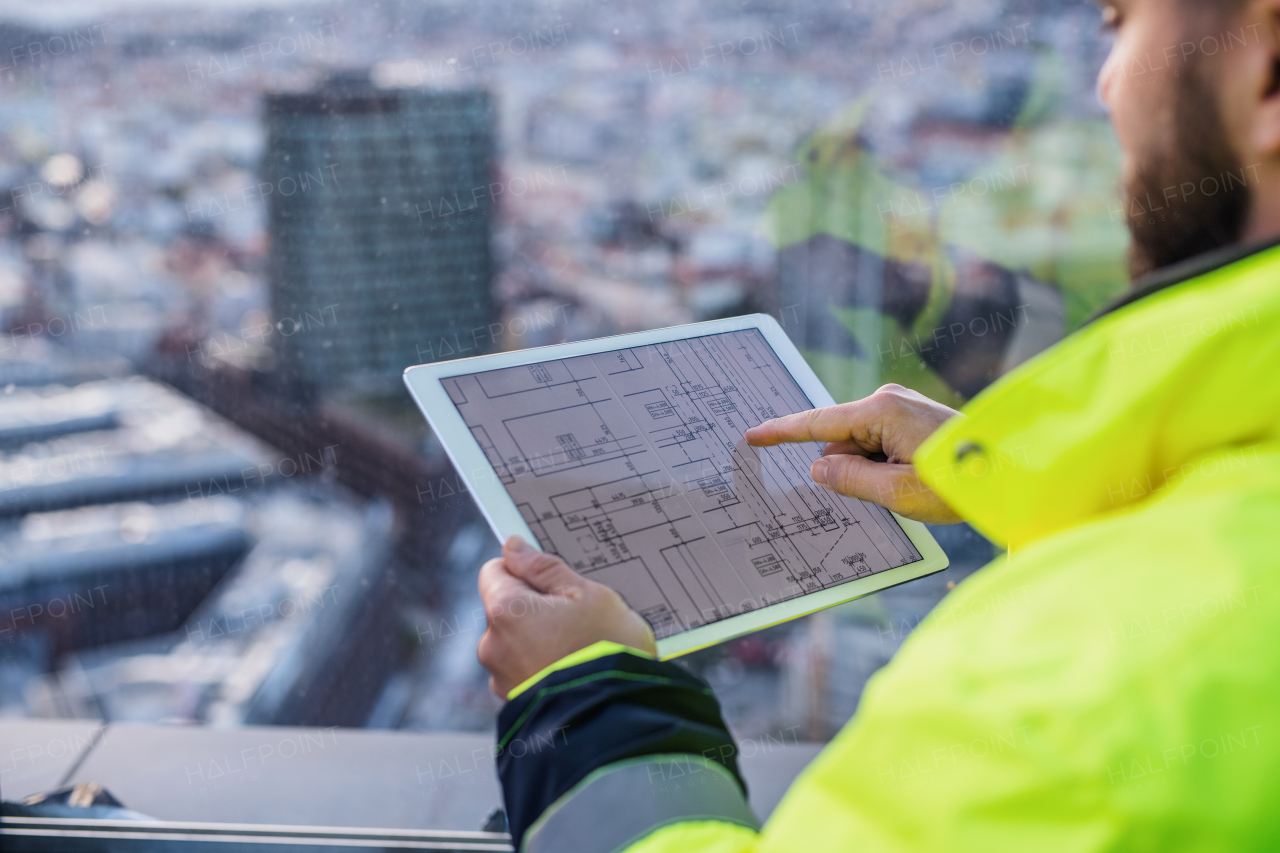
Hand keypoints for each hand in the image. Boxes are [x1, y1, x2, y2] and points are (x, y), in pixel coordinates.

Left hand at [477, 536, 656, 697]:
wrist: (617, 718)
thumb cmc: (608, 651)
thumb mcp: (588, 595)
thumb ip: (545, 568)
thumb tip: (513, 547)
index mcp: (505, 611)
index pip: (494, 570)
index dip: (524, 571)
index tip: (552, 581)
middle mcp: (492, 645)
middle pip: (504, 607)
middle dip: (534, 608)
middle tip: (575, 618)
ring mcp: (500, 678)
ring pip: (514, 640)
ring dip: (538, 639)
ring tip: (578, 649)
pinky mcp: (513, 702)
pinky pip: (522, 669)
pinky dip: (541, 666)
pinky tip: (571, 670)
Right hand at [744, 384, 963, 524]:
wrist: (1012, 471)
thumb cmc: (959, 482)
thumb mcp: (896, 491)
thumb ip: (849, 479)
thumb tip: (820, 466)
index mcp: (881, 411)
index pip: (816, 422)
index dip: (782, 433)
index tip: (752, 436)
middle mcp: (889, 399)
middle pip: (841, 440)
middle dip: (851, 469)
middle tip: (891, 490)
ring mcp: (902, 405)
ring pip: (861, 445)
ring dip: (873, 470)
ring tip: (913, 484)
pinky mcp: (912, 416)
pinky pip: (879, 443)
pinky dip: (885, 464)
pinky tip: (913, 477)